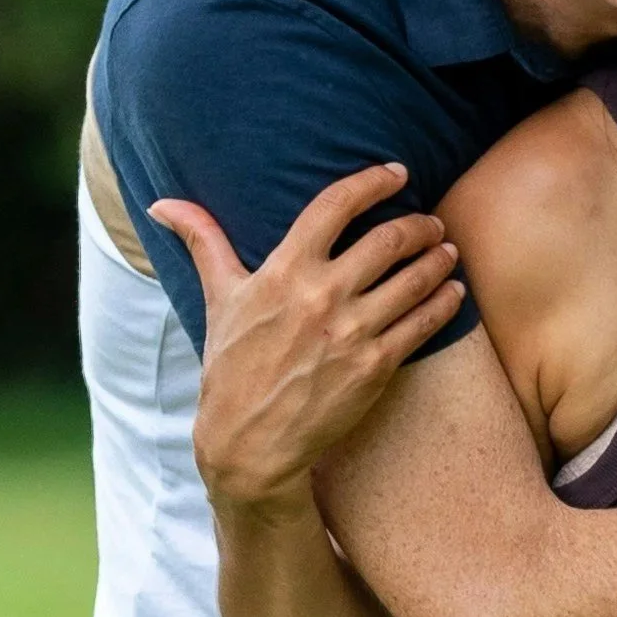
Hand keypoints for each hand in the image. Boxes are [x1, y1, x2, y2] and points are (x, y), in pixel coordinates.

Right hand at [149, 165, 465, 508]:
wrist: (249, 443)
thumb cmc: (231, 367)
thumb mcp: (218, 299)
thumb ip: (203, 243)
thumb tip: (161, 205)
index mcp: (283, 272)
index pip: (336, 205)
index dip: (373, 181)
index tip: (397, 172)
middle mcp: (321, 296)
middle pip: (389, 239)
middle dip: (419, 224)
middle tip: (431, 222)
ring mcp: (352, 332)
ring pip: (415, 279)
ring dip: (439, 258)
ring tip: (447, 249)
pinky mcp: (375, 366)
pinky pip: (424, 323)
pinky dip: (446, 301)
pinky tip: (455, 290)